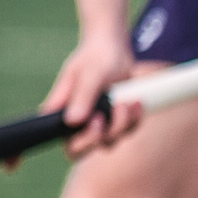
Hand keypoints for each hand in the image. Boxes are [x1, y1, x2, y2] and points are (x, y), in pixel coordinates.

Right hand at [37, 31, 139, 160]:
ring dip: (124, 123)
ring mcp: (96, 122)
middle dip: (107, 134)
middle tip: (117, 108)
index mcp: (61, 113)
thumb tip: (72, 121)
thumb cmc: (96, 57)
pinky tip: (136, 101)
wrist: (112, 48)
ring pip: (110, 141)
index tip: (98, 120)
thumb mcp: (91, 74)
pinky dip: (135, 118)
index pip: (67, 144)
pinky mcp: (114, 120)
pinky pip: (127, 130)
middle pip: (87, 150)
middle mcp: (76, 122)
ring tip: (128, 100)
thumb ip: (82, 97)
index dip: (82, 143)